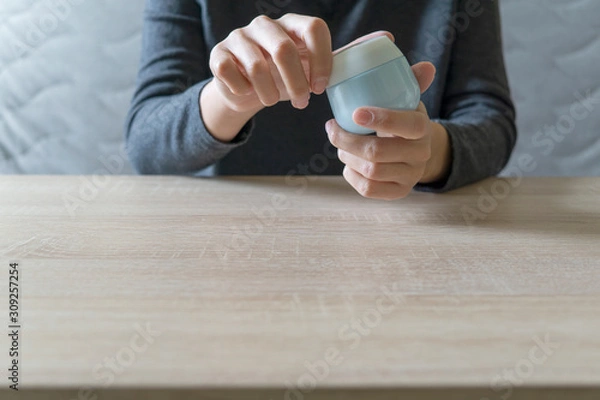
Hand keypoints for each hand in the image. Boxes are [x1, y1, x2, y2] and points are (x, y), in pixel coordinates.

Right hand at [209, 14, 332, 112]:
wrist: (245, 90)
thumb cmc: (280, 78)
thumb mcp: (304, 72)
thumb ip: (321, 70)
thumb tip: (341, 78)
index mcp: (292, 24)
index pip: (314, 28)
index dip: (321, 59)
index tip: (320, 87)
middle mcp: (265, 25)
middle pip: (284, 49)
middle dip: (296, 83)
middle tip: (301, 103)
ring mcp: (239, 36)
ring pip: (257, 67)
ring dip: (269, 94)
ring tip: (272, 101)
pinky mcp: (219, 53)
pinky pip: (230, 73)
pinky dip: (243, 90)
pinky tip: (247, 92)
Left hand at [326, 62, 451, 199]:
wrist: (415, 152)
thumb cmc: (402, 120)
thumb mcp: (408, 101)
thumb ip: (413, 81)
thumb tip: (426, 66)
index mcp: (423, 128)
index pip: (408, 125)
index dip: (382, 119)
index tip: (356, 112)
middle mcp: (421, 155)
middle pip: (378, 152)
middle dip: (347, 140)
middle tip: (332, 129)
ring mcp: (410, 176)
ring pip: (370, 171)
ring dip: (347, 156)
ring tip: (340, 144)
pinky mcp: (399, 192)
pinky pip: (368, 189)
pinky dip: (351, 175)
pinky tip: (348, 164)